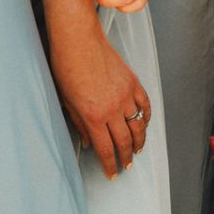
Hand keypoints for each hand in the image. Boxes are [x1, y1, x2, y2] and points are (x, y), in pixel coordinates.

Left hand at [51, 24, 150, 178]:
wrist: (78, 40)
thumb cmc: (66, 67)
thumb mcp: (67, 102)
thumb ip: (80, 125)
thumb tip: (89, 143)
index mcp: (93, 116)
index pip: (105, 149)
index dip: (110, 164)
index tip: (112, 174)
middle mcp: (112, 108)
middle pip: (125, 141)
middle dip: (126, 157)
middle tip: (126, 166)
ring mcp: (125, 94)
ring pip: (138, 126)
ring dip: (140, 141)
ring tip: (137, 151)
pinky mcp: (133, 82)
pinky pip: (145, 105)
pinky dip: (146, 117)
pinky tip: (144, 125)